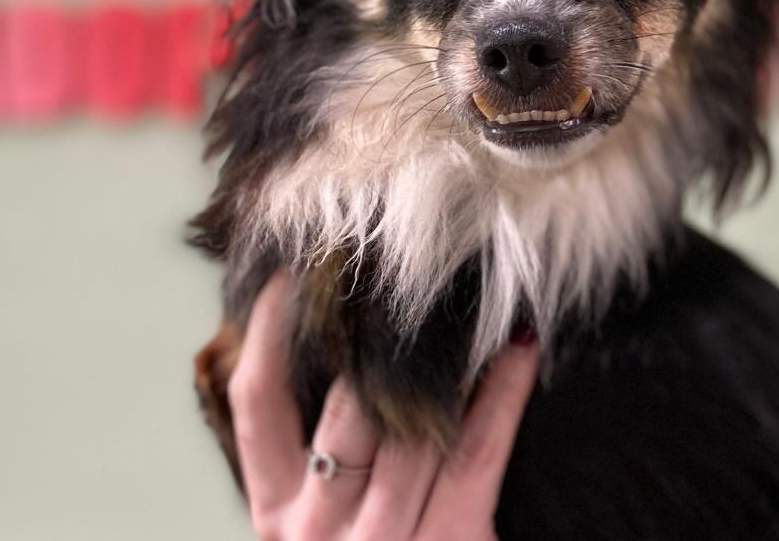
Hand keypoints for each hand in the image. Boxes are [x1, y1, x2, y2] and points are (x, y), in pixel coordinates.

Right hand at [228, 273, 539, 540]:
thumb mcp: (310, 536)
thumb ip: (309, 469)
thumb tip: (332, 363)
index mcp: (273, 517)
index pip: (257, 403)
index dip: (268, 329)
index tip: (288, 270)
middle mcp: (316, 526)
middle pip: (345, 403)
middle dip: (372, 330)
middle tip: (399, 265)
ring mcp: (382, 539)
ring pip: (412, 421)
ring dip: (443, 352)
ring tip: (467, 292)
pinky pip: (479, 451)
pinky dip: (503, 392)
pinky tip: (522, 348)